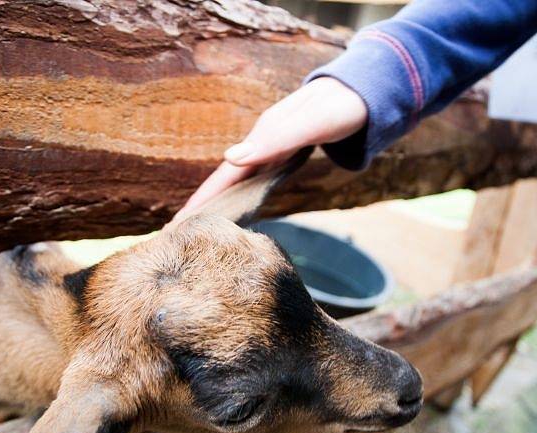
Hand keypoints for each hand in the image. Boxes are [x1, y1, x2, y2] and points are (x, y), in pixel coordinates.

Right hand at [174, 77, 367, 220]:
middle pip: (225, 182)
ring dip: (219, 205)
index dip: (200, 201)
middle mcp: (261, 147)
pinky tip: (238, 211)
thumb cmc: (338, 108)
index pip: (222, 177)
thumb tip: (229, 159)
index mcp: (261, 140)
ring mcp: (271, 152)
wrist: (361, 93)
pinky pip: (255, 182)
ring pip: (238, 183)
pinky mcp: (283, 157)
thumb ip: (273, 140)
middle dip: (201, 208)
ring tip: (199, 229)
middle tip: (175, 236)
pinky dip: (241, 198)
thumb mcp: (309, 123)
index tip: (175, 224)